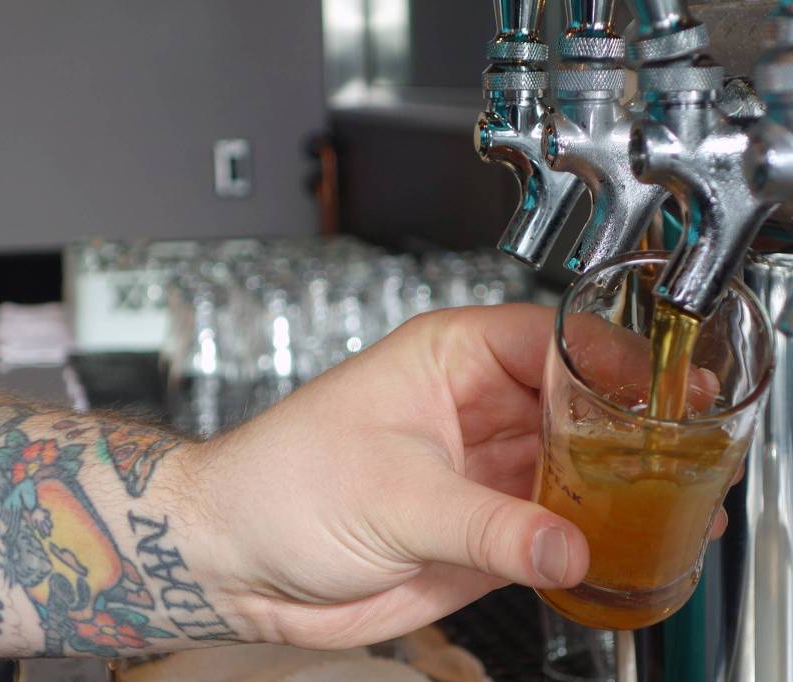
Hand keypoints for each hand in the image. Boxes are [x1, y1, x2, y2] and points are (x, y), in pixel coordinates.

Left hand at [169, 305, 726, 649]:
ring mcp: (480, 471)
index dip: (617, 364)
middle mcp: (473, 408)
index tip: (669, 395)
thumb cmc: (277, 487)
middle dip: (632, 432)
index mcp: (448, 359)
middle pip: (579, 406)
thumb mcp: (391, 497)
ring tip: (677, 508)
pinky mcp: (480, 529)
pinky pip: (550, 529)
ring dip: (618, 491)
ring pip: (573, 469)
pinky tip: (623, 550)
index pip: (554, 340)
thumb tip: (565, 544)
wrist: (236, 559)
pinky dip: (587, 542)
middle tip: (688, 458)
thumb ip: (486, 525)